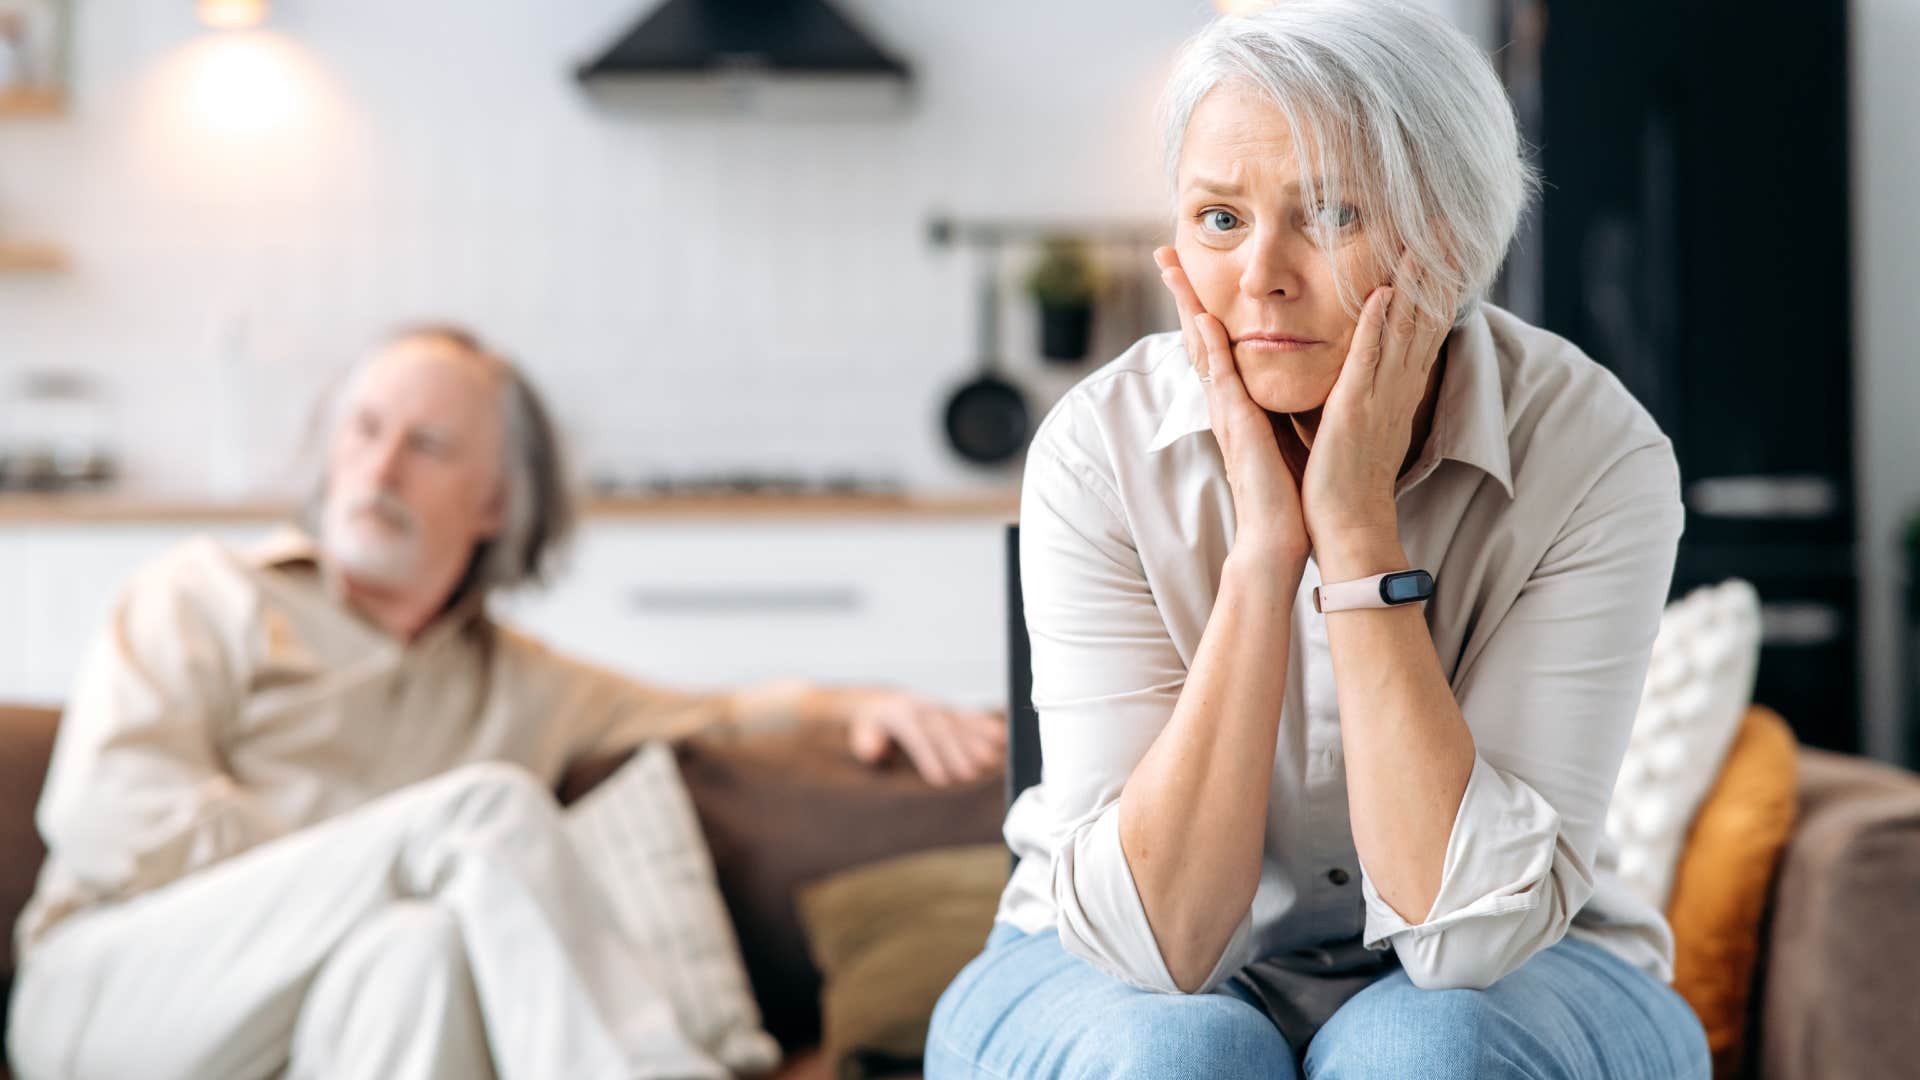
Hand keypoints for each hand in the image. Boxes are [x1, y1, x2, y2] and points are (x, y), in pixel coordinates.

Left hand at [843, 689, 1005, 785]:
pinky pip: (970, 717)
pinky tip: (1002, 737)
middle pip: (942, 730)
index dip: (928, 757)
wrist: (883, 701)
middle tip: (969, 773)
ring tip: (990, 759)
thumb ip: (865, 742)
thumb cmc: (871, 726)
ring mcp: (939, 708)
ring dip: (977, 740)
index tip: (940, 779)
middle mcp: (922, 709)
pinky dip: (986, 726)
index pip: (916, 736)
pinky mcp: (951, 711)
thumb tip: (873, 750)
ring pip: (959, 723)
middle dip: (956, 751)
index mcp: (899, 715)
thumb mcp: (860, 732)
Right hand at [1154, 247, 1308, 560]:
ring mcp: (1226, 412)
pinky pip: (1221, 377)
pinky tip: (1206, 319)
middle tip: (1164, 255)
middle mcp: (1224, 403)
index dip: (1202, 308)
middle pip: (1196, 337)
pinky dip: (1211, 347)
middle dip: (1181, 295)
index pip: (1215, 346)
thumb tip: (1286, 385)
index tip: (1192, 275)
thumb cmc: (1286, 492)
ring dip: (1185, 307)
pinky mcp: (1237, 425)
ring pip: (1200, 347)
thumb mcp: (1283, 435)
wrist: (1278, 536)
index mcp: (1236, 404)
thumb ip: (1278, 407)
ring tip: (1171, 270)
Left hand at [1300, 252, 1455, 554]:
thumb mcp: (1363, 412)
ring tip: (1425, 237)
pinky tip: (1384, 292)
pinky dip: (1378, 326)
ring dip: (1415, 281)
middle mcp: (1400, 383)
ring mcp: (1381, 394)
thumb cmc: (1347, 470)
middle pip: (1425, 312)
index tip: (1444, 238)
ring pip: (1405, 327)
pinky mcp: (1355, 408)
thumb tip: (1367, 351)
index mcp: (1400, 383)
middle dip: (1438, 265)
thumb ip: (1367, 378)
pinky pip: (1369, 360)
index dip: (1437, 277)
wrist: (1347, 520)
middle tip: (1449, 219)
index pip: (1425, 320)